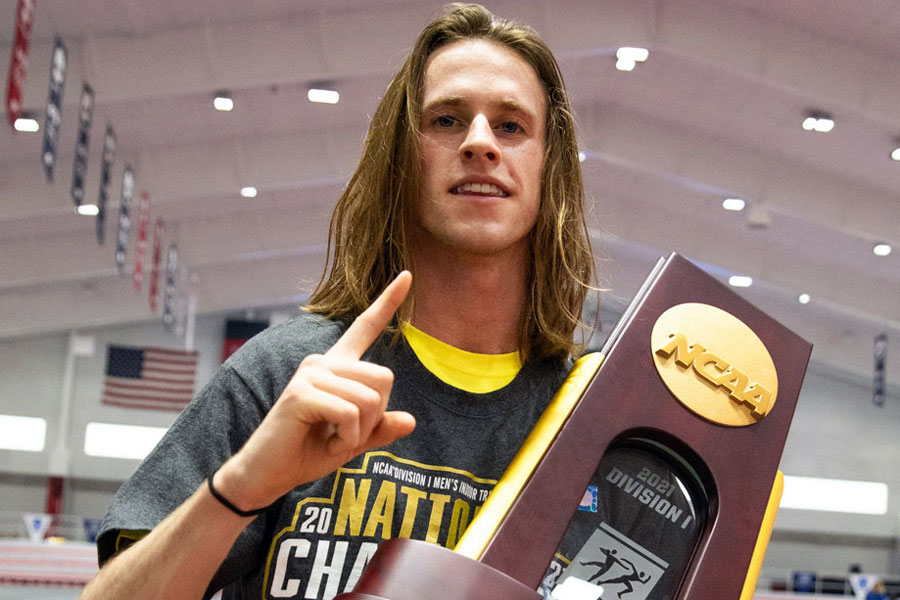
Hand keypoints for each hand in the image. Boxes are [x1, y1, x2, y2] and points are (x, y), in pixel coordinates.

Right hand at [215, 271, 415, 510]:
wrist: (269, 475)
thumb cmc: (307, 453)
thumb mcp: (353, 441)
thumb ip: (380, 429)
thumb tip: (411, 421)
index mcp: (337, 367)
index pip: (365, 327)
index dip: (388, 302)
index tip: (408, 275)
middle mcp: (323, 362)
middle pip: (385, 378)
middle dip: (375, 416)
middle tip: (345, 434)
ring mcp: (311, 374)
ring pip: (371, 400)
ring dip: (359, 432)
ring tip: (331, 439)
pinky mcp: (301, 393)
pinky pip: (351, 414)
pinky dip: (347, 439)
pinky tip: (326, 444)